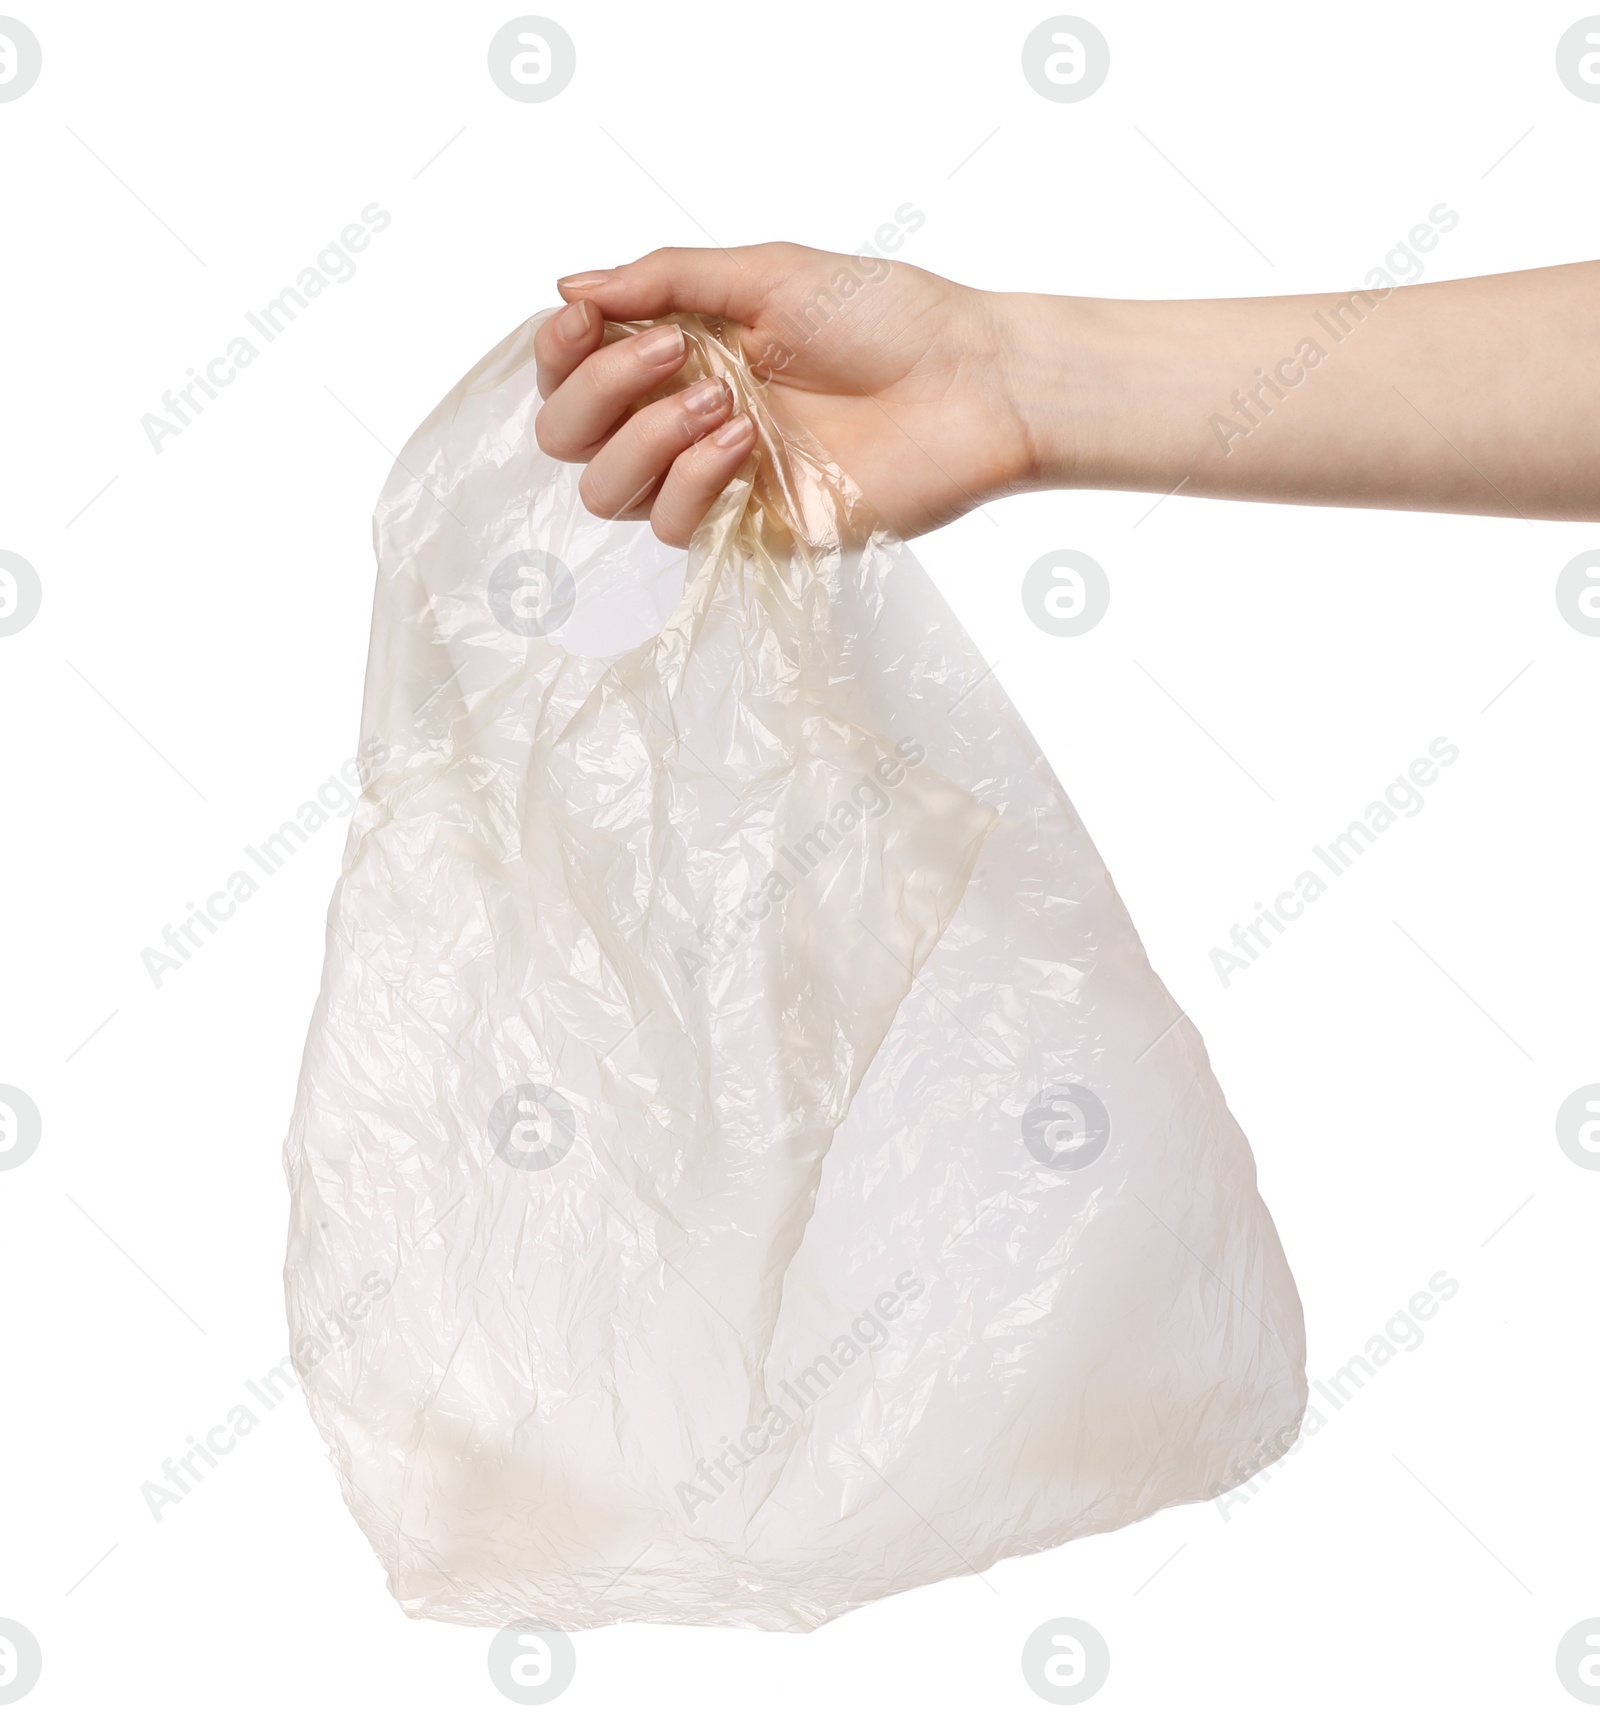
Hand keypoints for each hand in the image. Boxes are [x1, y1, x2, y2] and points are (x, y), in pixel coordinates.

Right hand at [532, 243, 1036, 546]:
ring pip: (605, 490)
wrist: (968, 384)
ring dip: (644, 436)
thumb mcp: (768, 272)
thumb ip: (667, 277)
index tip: (585, 316)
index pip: (572, 370)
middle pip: (567, 436)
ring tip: (722, 399)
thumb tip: (569, 284)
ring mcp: (711, 480)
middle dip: (597, 389)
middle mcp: (682, 419)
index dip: (557, 349)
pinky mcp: (748, 530)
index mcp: (680, 353)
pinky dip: (691, 477)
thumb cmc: (887, 318)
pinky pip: (671, 525)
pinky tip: (744, 441)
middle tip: (671, 354)